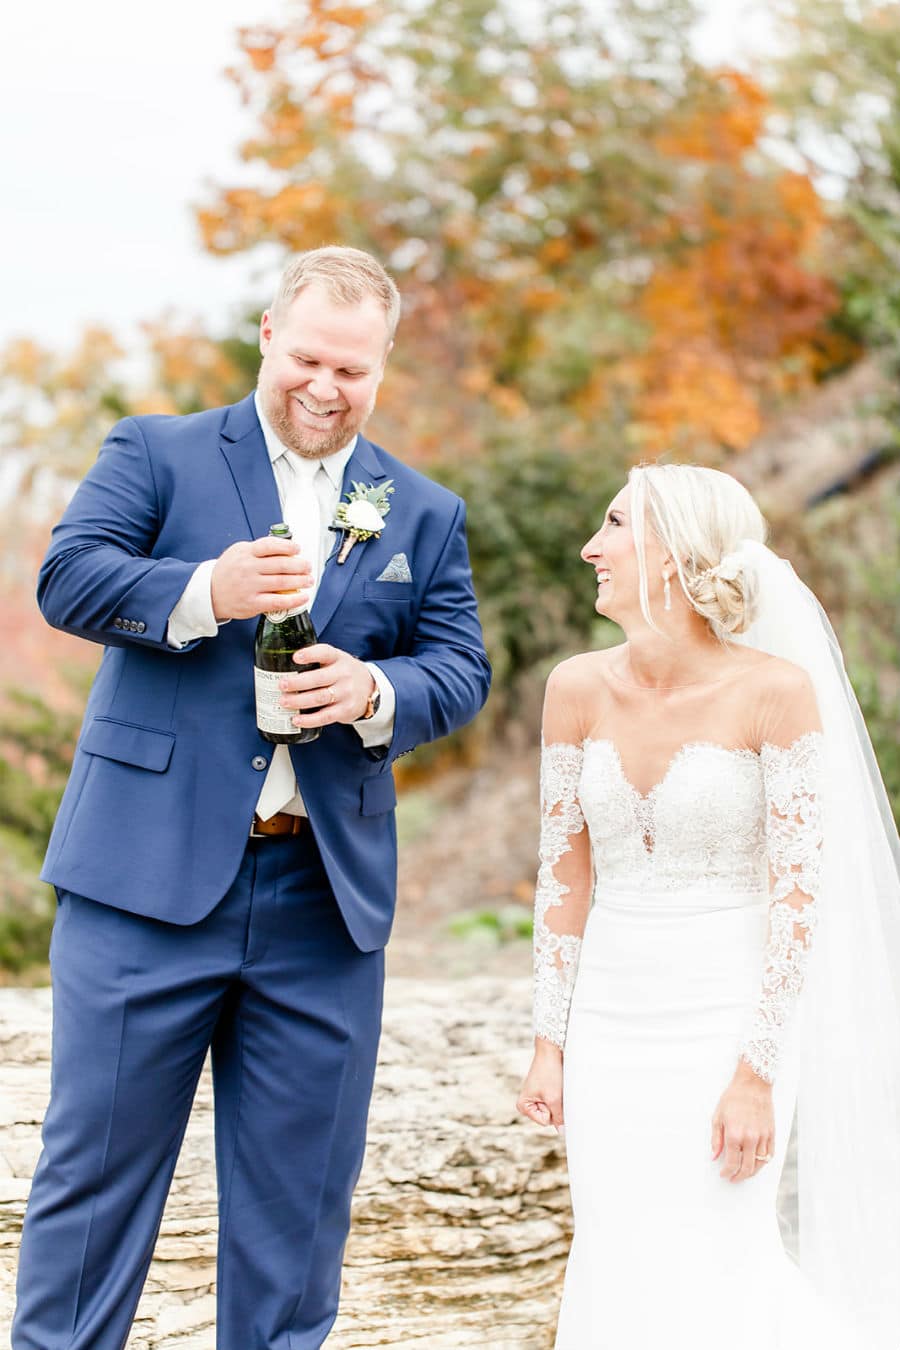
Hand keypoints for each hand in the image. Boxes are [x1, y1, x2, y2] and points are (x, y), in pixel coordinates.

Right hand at [211, 537, 313, 620]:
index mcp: (246, 553)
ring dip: (300, 581)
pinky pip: (278, 601)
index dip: (287, 547)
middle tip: (307, 567)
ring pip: (282, 582)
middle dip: (300, 566)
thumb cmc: (228, 572)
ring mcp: (250, 586)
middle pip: (281, 565)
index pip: (270, 546)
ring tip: (308, 580)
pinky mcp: (252, 603)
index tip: (297, 549)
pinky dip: (294, 599)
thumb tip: (285, 548)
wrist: (209, 593)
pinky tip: (302, 597)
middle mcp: (248, 568)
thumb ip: (259, 550)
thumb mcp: (239, 552)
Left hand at [278, 644, 376, 727]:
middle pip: (319, 678)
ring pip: (320, 697)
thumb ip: (316, 660)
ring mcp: (346, 693)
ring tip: (284, 701)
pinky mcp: (345, 710)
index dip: (310, 654)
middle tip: (281, 685)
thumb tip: (281, 665)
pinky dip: (309, 720)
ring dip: (299, 701)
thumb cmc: (344, 673)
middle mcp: (343, 674)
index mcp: (338, 658)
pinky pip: (325, 716)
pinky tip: (296, 719)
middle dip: (297, 682)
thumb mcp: (336, 660)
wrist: (371, 689)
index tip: (295, 657)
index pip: (325, 653)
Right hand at [516, 1039, 564, 1130]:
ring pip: (554, 1109)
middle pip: (549, 1117)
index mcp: (523, 1106)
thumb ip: (558, 1117)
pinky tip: (557, 1084)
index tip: (549, 1093)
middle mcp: (528, 1104)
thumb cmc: (549, 1073)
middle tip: (554, 1089)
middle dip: (555, 1105)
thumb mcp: (554, 1098)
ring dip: (558, 1099)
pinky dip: (559, 1095)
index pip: (545, 1121)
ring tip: (555, 1086)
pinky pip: (555, 1101)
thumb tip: (562, 1132)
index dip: (551, 1109)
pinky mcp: (544, 1092)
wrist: (550, 1051)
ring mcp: (536, 1098)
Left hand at [711, 1060, 774, 1182]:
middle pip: (747, 1168)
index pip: (732, 1163)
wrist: (753, 1084)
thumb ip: (716, 1139)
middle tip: (733, 1178)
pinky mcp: (771, 1133)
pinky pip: (770, 1155)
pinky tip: (756, 1163)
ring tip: (744, 1173)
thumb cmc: (733, 1098)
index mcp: (734, 1134)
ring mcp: (763, 1137)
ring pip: (759, 1164)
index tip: (723, 1174)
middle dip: (739, 1176)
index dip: (727, 1172)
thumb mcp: (717, 1116)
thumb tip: (714, 1156)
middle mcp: (750, 1138)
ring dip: (751, 1172)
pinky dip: (763, 1163)